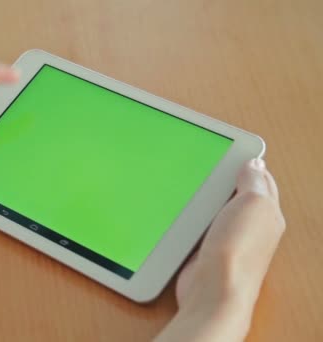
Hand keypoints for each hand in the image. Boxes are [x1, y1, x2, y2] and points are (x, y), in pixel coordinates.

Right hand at [156, 159, 285, 340]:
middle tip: (213, 163)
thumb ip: (254, 182)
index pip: (262, 181)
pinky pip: (202, 226)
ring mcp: (227, 239)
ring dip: (209, 198)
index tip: (234, 151)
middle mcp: (250, 227)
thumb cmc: (237, 250)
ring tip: (197, 182)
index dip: (250, 164)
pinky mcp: (206, 250)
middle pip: (239, 195)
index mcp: (267, 213)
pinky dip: (196, 216)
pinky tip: (187, 211)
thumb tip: (254, 163)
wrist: (213, 290)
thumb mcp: (254, 204)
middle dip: (228, 180)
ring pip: (218, 210)